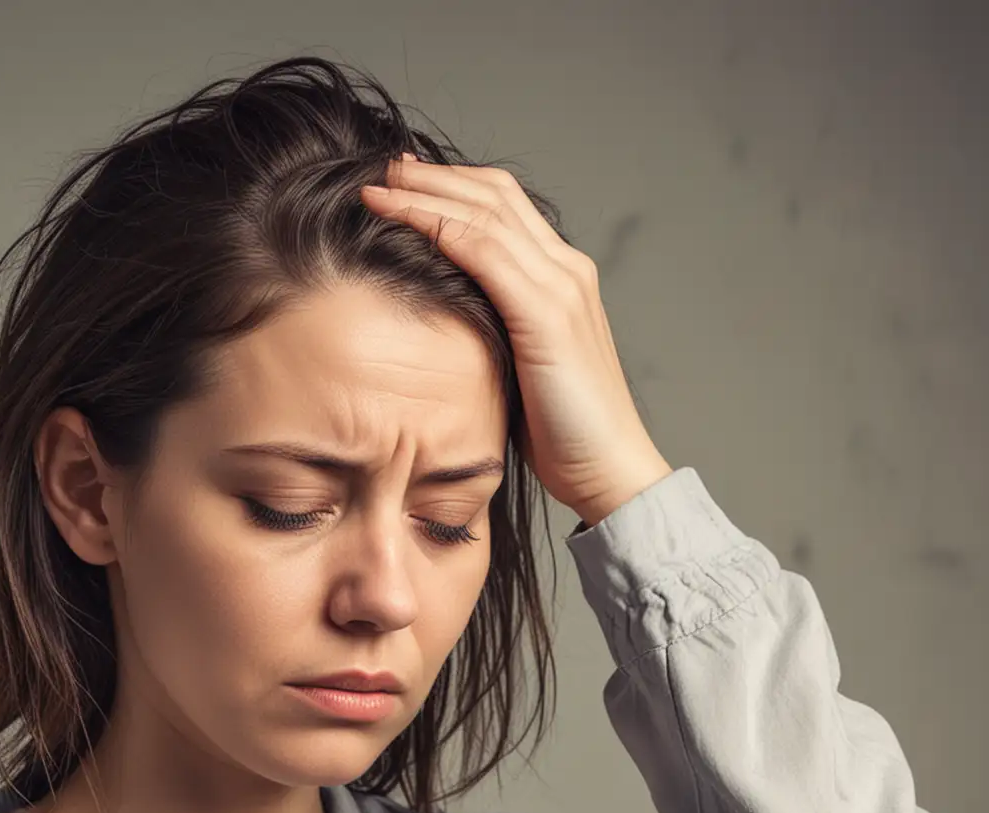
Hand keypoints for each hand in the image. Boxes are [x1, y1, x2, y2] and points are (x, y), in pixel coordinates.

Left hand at [360, 154, 672, 525]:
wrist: (608, 469)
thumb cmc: (564, 435)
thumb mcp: (521, 372)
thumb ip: (496, 336)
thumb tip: (448, 330)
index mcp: (562, 280)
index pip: (505, 208)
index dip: (454, 186)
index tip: (404, 181)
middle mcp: (566, 270)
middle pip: (494, 195)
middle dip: (435, 177)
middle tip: (385, 166)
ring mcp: (560, 288)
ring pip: (485, 214)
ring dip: (427, 194)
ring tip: (380, 185)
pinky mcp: (547, 315)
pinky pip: (486, 254)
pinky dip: (441, 228)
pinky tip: (404, 219)